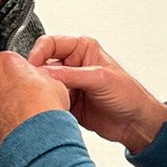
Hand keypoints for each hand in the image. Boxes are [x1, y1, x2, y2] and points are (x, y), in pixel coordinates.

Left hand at [0, 52, 72, 147]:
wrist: (36, 134)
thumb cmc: (43, 107)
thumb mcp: (54, 81)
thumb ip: (40, 77)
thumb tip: (40, 80)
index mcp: (4, 61)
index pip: (9, 62)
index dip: (20, 74)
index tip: (26, 83)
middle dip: (5, 90)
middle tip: (21, 101)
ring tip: (16, 116)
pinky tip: (8, 127)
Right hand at [28, 35, 166, 153]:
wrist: (135, 123)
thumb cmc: (129, 95)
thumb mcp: (100, 79)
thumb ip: (71, 75)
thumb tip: (45, 72)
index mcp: (82, 49)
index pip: (50, 44)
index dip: (38, 53)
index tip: (31, 66)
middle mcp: (73, 64)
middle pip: (43, 64)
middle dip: (36, 74)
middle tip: (33, 85)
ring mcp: (68, 84)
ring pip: (43, 84)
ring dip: (40, 91)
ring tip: (40, 98)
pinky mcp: (66, 102)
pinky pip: (48, 101)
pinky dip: (45, 105)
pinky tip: (47, 108)